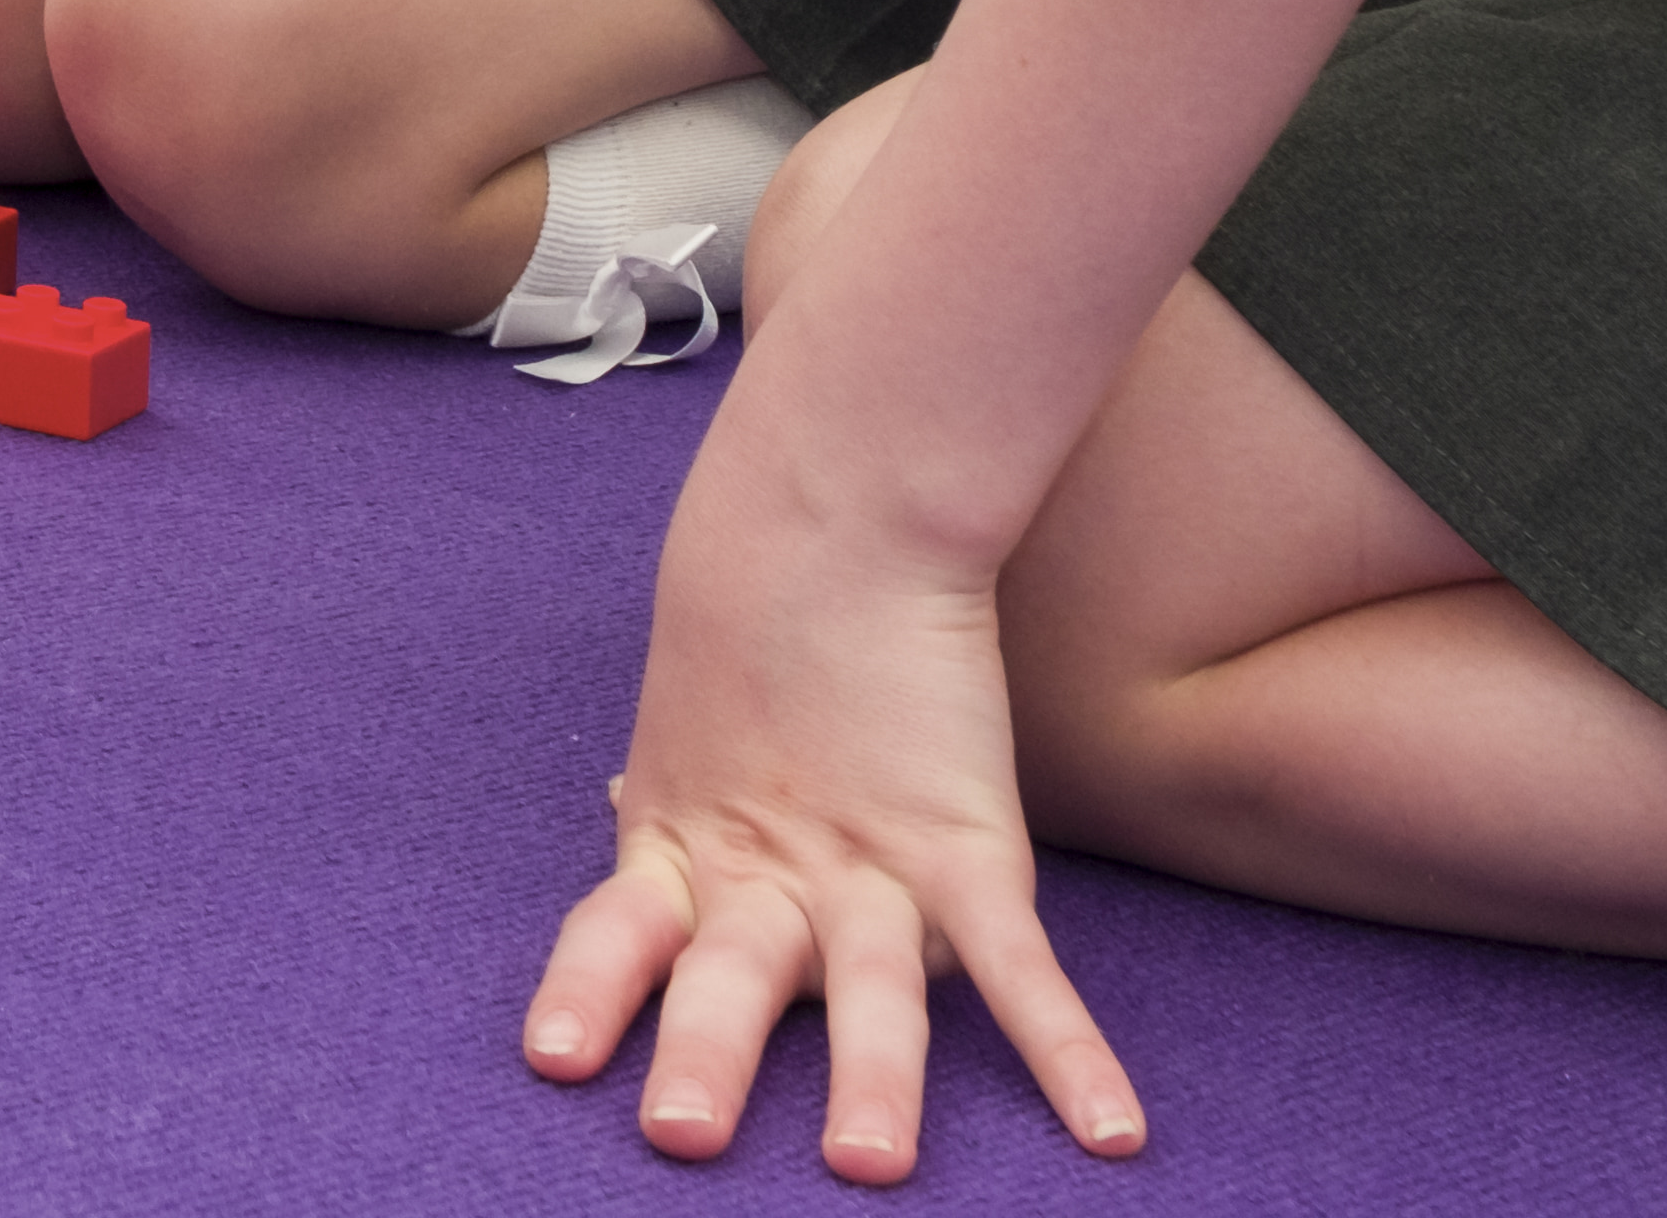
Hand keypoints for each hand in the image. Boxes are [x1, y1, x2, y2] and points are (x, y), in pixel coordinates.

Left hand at [527, 429, 1143, 1183]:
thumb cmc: (756, 620)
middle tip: (679, 1135)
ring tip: (865, 1163)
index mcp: (688, 848)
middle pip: (731, 977)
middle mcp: (770, 873)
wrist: (835, 512)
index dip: (590, 994)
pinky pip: (1023, 963)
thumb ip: (673, 797)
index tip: (554, 1063)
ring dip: (869, 1079)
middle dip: (708, 1056)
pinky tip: (1112, 1133)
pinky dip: (1068, 1050)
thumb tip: (621, 806)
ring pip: (871, 987)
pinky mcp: (968, 844)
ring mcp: (870, 863)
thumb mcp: (692, 722)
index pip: (622, 936)